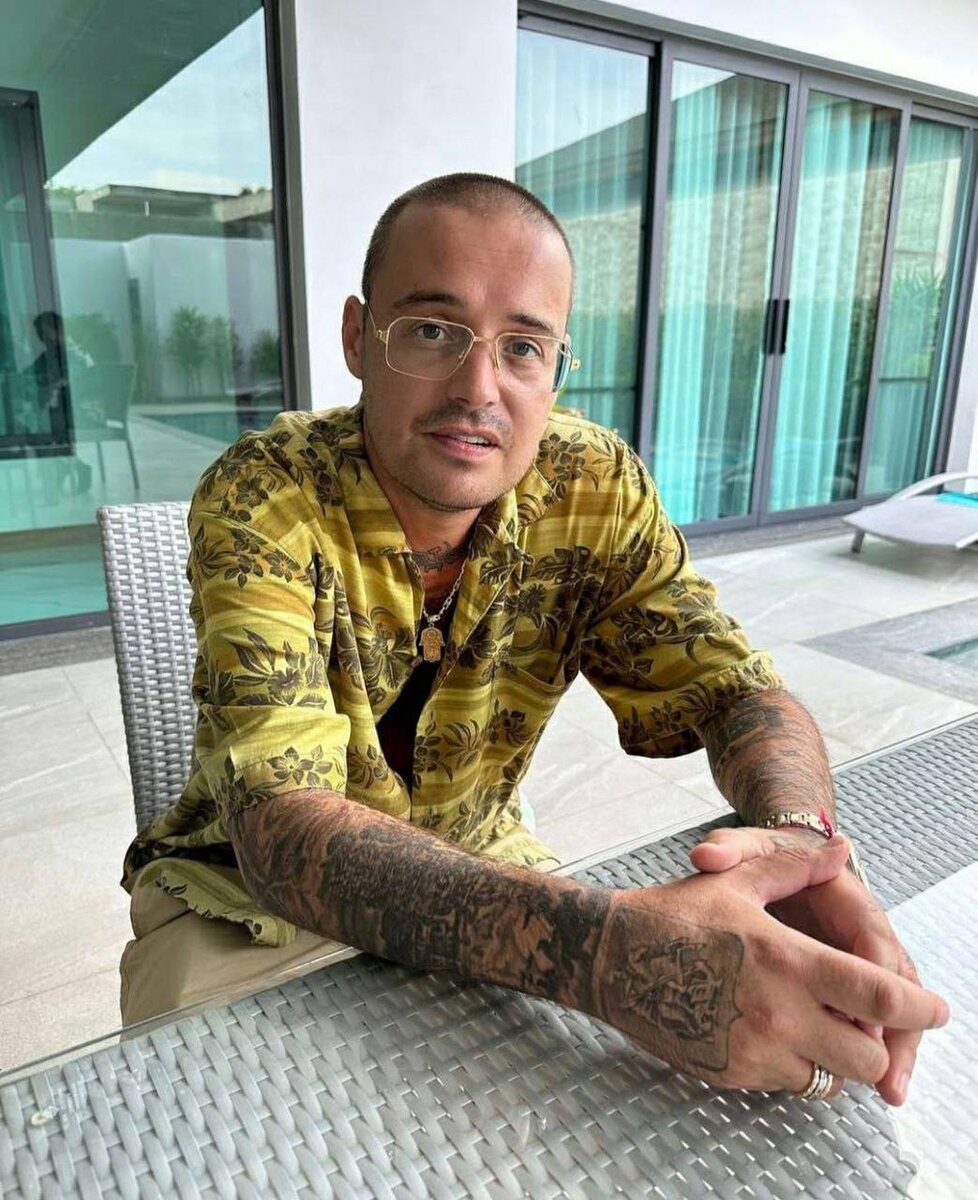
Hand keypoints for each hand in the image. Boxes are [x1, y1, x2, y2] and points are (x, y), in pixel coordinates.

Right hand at [591, 836, 948, 1100]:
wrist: (608, 957)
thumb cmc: (674, 912)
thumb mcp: (736, 878)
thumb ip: (797, 866)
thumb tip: (843, 850)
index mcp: (785, 959)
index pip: (877, 996)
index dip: (919, 1007)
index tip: (936, 1008)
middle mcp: (777, 1013)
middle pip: (867, 1056)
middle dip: (876, 1040)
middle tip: (863, 1017)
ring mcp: (754, 1051)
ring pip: (832, 1080)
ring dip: (837, 1056)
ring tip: (815, 1020)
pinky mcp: (733, 1075)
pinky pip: (790, 1084)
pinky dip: (798, 1065)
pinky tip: (773, 1029)